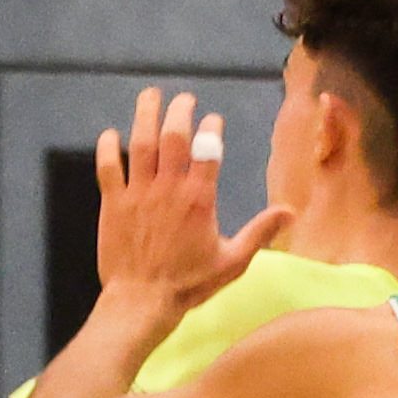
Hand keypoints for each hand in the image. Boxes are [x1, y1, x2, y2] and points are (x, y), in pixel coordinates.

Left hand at [89, 88, 285, 316]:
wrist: (142, 301)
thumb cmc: (189, 284)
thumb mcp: (233, 261)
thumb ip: (260, 232)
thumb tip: (290, 211)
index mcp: (200, 199)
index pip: (209, 150)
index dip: (211, 129)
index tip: (213, 120)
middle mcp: (169, 188)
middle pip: (174, 136)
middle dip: (179, 111)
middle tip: (184, 99)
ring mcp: (138, 193)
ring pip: (140, 142)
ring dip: (145, 115)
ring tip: (150, 95)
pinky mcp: (114, 203)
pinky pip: (108, 167)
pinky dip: (107, 147)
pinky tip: (110, 134)